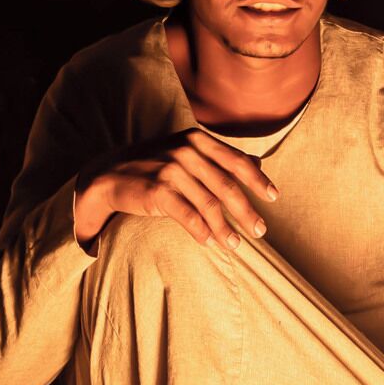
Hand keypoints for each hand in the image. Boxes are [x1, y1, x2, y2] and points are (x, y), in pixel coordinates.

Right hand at [72, 128, 277, 246]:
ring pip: (210, 205)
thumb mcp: (185, 151)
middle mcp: (186, 151)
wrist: (108, 175)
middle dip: (246, 211)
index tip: (274, 197)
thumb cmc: (153, 165)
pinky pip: (188, 216)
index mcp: (197, 140)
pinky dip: (202, 232)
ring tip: (236, 244)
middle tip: (260, 231)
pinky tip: (210, 243)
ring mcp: (171, 170)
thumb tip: (258, 162)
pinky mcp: (157, 191)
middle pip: (227, 186)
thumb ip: (219, 156)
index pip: (236, 161)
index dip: (258, 181)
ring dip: (226, 228)